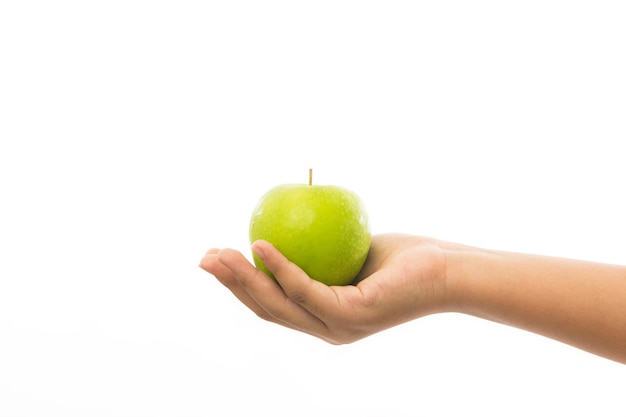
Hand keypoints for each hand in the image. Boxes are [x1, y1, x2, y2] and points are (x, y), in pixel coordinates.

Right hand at [199, 234, 450, 343]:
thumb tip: (286, 225)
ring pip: (279, 304)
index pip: (271, 306)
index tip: (216, 259)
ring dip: (245, 278)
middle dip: (231, 284)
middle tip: (204, 258)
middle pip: (267, 309)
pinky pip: (307, 290)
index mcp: (322, 317)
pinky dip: (280, 267)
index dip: (239, 286)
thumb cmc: (403, 259)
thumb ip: (318, 251)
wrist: (447, 271)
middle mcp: (326, 330)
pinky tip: (260, 244)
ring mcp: (338, 328)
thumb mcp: (349, 252)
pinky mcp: (352, 316)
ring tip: (220, 253)